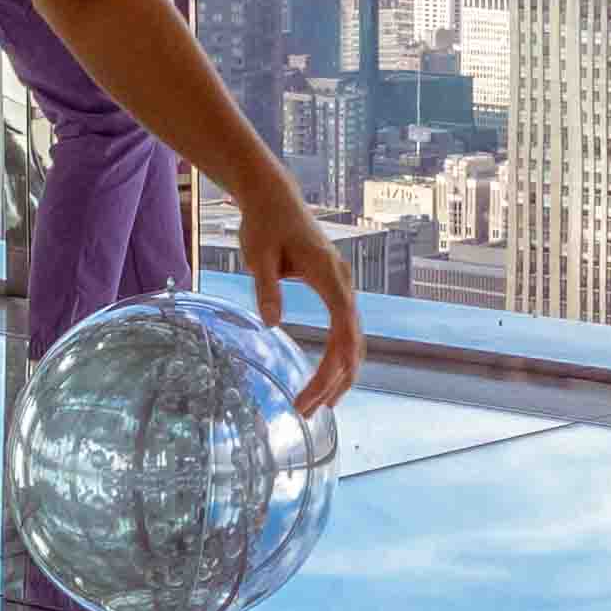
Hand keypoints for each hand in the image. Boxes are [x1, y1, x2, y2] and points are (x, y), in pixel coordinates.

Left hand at [236, 179, 364, 411]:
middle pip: (352, 343)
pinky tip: (325, 378)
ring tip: (317, 406)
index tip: (311, 396)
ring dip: (338, 375)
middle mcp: (343, 283)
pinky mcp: (334, 288)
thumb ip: (267, 289)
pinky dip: (338, 358)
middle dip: (333, 382)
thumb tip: (271, 324)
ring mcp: (342, 285)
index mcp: (328, 275)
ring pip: (352, 340)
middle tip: (308, 412)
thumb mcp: (257, 255)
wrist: (273, 197)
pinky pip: (345, 330)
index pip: (342, 331)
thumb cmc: (263, 224)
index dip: (330, 368)